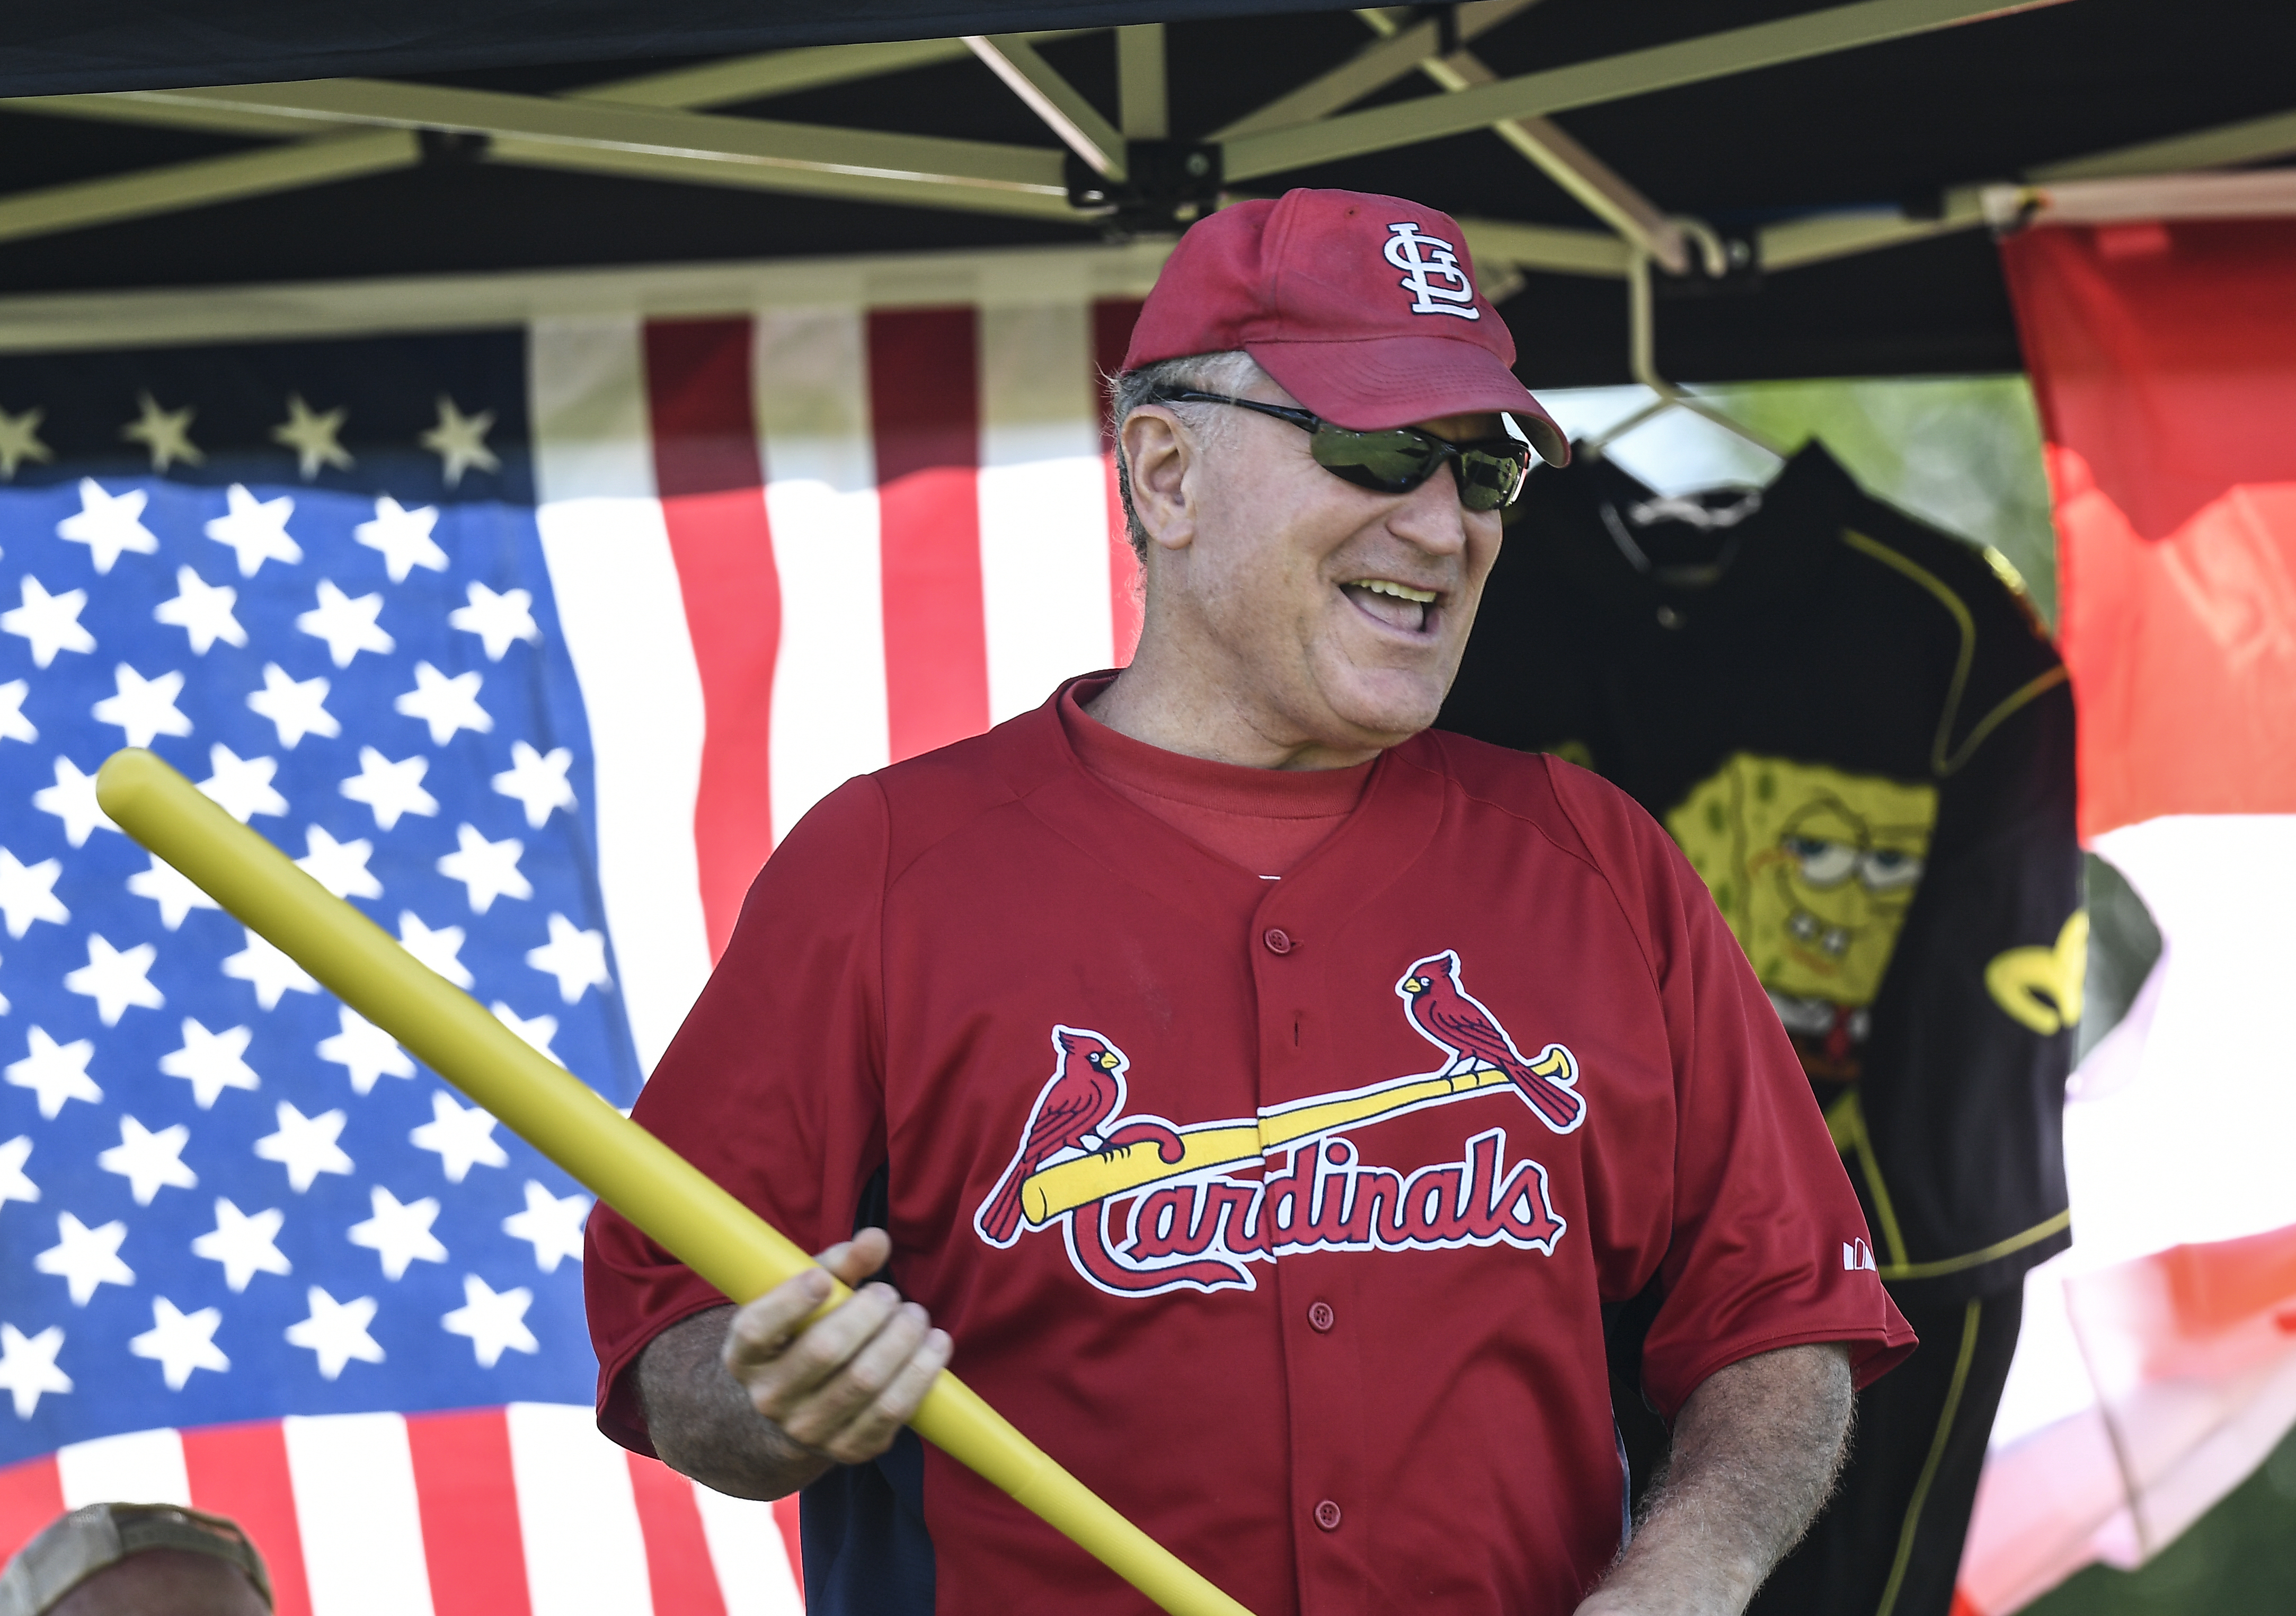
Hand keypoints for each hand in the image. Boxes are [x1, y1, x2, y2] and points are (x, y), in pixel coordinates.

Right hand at [721, 1228, 952, 1466]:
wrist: (804, 1406)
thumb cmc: (808, 1331)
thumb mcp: (811, 1296)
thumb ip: (839, 1263)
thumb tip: (875, 1240)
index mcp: (746, 1355)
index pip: (757, 1330)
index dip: (789, 1302)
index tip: (822, 1279)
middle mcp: (769, 1398)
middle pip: (825, 1350)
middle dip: (869, 1313)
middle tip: (892, 1296)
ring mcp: (807, 1430)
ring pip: (865, 1381)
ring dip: (903, 1340)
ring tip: (916, 1316)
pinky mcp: (848, 1449)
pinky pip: (892, 1411)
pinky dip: (922, 1373)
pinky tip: (935, 1345)